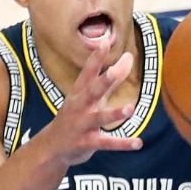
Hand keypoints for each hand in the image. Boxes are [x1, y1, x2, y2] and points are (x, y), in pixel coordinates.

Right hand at [41, 38, 138, 165]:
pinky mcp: (87, 144)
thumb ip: (112, 79)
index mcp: (80, 93)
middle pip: (91, 92)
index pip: (88, 72)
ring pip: (99, 118)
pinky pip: (107, 143)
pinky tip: (138, 143)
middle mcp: (80, 107)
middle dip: (102, 82)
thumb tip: (129, 57)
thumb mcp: (92, 97)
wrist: (52, 147)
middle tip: (113, 71)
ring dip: (114, 114)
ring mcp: (82, 125)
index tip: (104, 42)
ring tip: (131, 109)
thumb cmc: (76, 116)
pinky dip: (123, 144)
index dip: (96, 58)